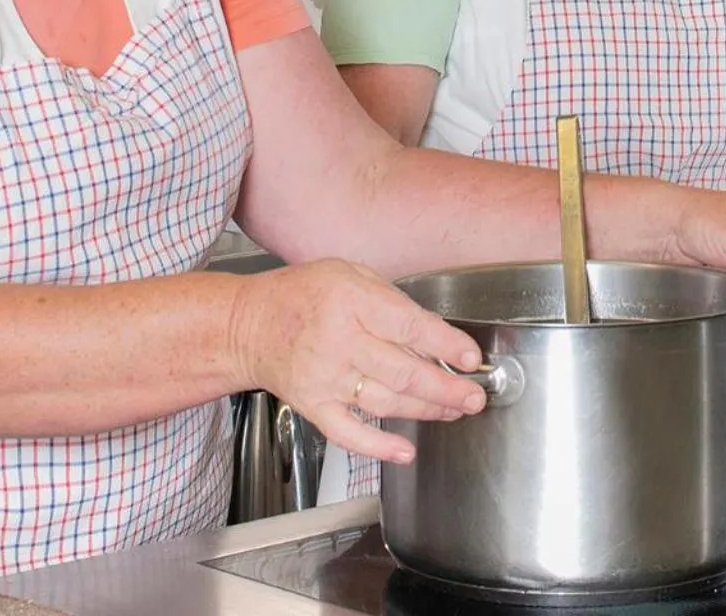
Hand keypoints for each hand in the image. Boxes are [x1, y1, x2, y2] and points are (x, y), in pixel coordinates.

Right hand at [235, 259, 486, 464]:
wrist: (249, 326)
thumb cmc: (303, 295)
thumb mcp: (350, 274)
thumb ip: (392, 302)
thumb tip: (435, 334)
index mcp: (351, 302)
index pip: (409, 327)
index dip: (446, 345)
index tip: (471, 358)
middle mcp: (339, 342)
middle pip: (403, 372)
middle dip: (447, 388)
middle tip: (476, 397)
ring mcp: (325, 378)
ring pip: (385, 402)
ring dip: (426, 411)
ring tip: (455, 410)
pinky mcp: (313, 406)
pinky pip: (348, 433)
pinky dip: (378, 446)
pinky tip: (406, 451)